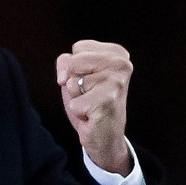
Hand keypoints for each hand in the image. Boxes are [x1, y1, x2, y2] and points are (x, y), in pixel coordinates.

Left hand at [56, 40, 132, 174]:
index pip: (78, 47)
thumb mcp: (77, 74)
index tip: (90, 80)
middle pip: (73, 61)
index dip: (75, 67)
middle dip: (74, 81)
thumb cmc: (91, 102)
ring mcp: (116, 83)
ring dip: (76, 97)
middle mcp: (121, 64)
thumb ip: (67, 62)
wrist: (106, 136)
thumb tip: (63, 78)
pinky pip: (74, 103)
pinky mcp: (107, 102)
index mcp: (118, 53)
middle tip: (90, 93)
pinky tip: (93, 115)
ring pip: (72, 83)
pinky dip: (78, 112)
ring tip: (92, 104)